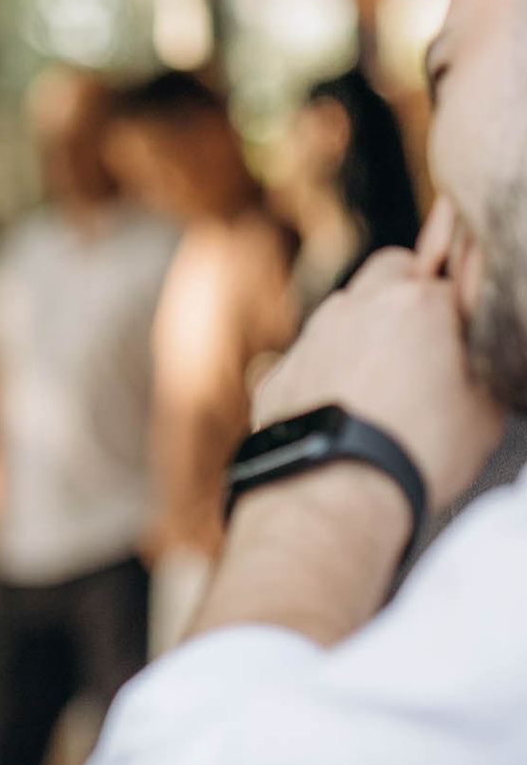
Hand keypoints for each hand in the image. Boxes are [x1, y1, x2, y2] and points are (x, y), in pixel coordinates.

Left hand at [249, 201, 503, 514]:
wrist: (331, 496)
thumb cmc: (417, 452)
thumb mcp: (486, 408)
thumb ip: (484, 362)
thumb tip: (475, 348)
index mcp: (418, 303)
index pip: (455, 277)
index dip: (465, 301)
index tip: (467, 318)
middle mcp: (357, 306)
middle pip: (391, 268)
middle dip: (411, 288)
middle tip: (429, 333)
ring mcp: (311, 337)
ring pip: (344, 310)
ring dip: (366, 328)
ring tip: (388, 379)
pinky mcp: (279, 373)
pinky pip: (310, 356)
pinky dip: (328, 370)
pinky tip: (345, 407)